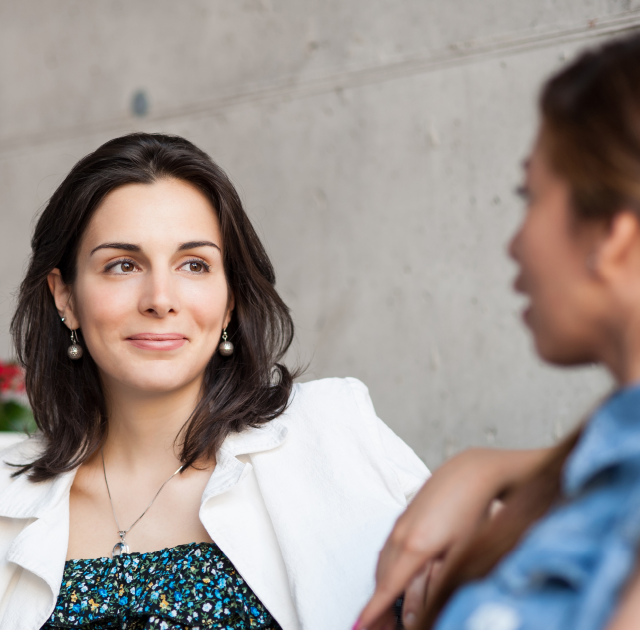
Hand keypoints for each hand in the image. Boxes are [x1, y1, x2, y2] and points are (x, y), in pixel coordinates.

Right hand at [355, 447, 548, 629]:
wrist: (472, 472)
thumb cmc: (474, 512)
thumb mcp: (462, 553)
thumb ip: (441, 583)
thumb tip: (428, 610)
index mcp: (415, 548)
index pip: (387, 588)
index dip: (372, 612)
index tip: (357, 628)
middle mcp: (402, 535)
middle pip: (381, 577)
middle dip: (375, 605)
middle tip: (370, 628)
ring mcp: (402, 523)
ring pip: (383, 562)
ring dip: (380, 586)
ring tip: (381, 610)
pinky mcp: (406, 516)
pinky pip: (388, 548)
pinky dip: (386, 568)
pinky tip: (391, 577)